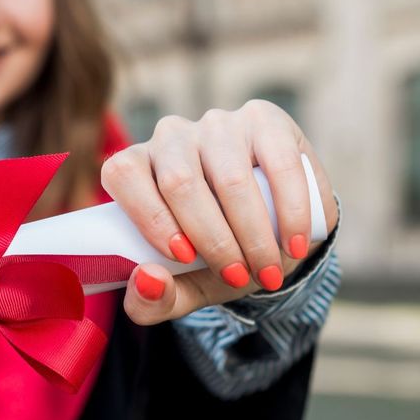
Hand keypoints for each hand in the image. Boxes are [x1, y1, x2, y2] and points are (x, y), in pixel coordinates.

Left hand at [101, 100, 338, 324]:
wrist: (271, 235)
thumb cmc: (215, 256)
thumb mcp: (183, 286)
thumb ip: (154, 300)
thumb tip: (147, 280)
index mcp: (136, 166)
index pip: (124, 175)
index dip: (151, 217)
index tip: (184, 258)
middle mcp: (171, 137)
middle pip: (180, 183)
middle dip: (213, 241)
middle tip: (238, 278)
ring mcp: (217, 124)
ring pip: (229, 178)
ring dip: (253, 233)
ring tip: (269, 270)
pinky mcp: (263, 120)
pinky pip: (279, 164)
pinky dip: (290, 210)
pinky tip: (295, 242)